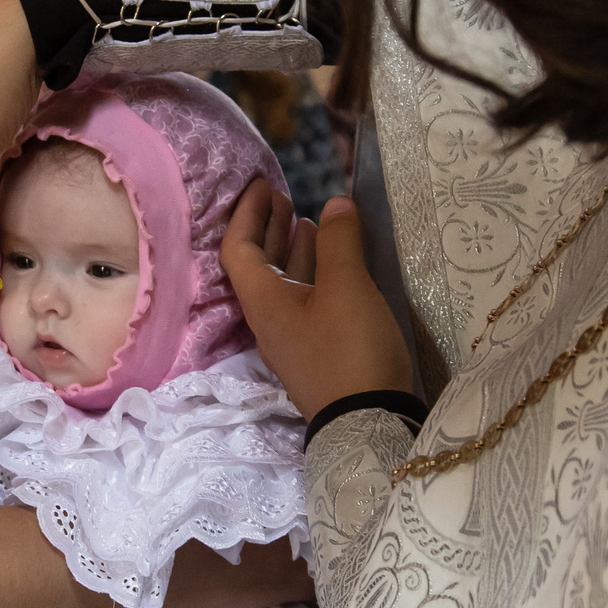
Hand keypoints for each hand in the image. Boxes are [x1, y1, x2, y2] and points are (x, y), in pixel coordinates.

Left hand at [220, 183, 412, 419]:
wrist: (369, 423)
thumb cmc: (350, 349)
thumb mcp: (347, 287)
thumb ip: (339, 241)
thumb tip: (334, 203)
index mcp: (263, 301)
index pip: (238, 249)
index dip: (246, 213)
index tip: (260, 184)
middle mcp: (269, 319)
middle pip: (258, 266)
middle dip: (267, 228)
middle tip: (283, 196)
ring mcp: (293, 338)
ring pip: (283, 284)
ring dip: (291, 250)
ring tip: (308, 221)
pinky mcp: (317, 351)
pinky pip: (304, 300)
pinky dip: (312, 273)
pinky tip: (333, 264)